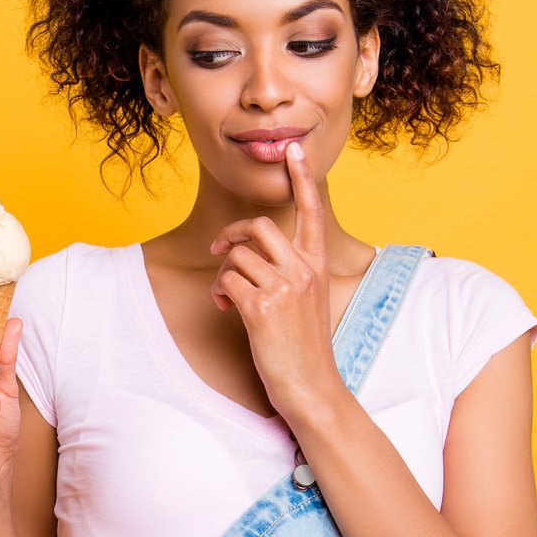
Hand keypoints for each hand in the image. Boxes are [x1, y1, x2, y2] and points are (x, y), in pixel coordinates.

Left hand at [207, 140, 337, 411]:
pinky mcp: (262, 306)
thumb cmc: (303, 348)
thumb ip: (288, 273)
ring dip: (223, 274)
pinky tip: (225, 309)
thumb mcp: (305, 301)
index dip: (301, 177)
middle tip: (219, 249)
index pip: (311, 210)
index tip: (294, 148)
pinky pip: (226, 280)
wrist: (312, 388)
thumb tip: (248, 255)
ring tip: (226, 298)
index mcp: (317, 264)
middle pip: (258, 225)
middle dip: (231, 234)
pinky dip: (218, 293)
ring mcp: (285, 286)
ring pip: (237, 255)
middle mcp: (304, 269)